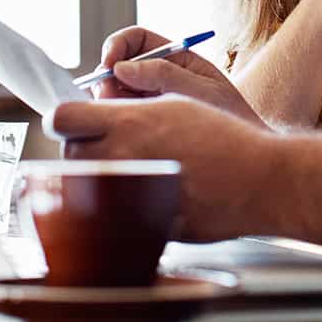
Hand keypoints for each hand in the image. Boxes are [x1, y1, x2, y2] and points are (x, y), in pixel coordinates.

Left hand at [47, 95, 277, 241]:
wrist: (261, 180)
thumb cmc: (224, 136)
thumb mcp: (178, 100)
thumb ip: (132, 101)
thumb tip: (101, 97)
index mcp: (127, 122)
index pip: (61, 118)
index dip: (65, 119)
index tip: (75, 123)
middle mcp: (122, 156)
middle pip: (70, 154)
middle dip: (84, 149)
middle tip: (111, 148)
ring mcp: (130, 194)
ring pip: (86, 188)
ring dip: (99, 179)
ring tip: (132, 172)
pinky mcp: (141, 224)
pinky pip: (113, 215)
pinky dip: (124, 207)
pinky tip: (151, 197)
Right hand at [89, 26, 265, 127]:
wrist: (246, 157)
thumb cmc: (232, 119)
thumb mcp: (202, 92)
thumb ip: (164, 75)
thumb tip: (121, 68)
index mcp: (176, 58)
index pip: (136, 40)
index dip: (117, 46)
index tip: (109, 63)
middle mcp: (158, 77)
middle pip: (118, 66)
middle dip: (108, 78)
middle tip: (110, 98)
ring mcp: (149, 101)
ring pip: (113, 93)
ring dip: (109, 102)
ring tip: (129, 118)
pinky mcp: (144, 124)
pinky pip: (119, 116)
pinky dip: (116, 119)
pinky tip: (130, 131)